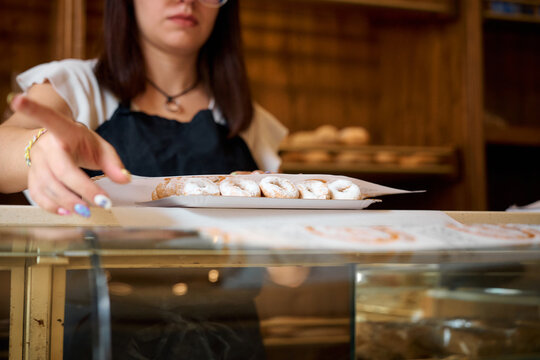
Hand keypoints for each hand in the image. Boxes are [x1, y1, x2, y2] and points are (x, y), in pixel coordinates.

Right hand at [11, 95, 130, 216]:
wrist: (58, 148)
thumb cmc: (81, 144)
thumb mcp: (100, 147)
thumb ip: (114, 162)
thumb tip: (125, 179)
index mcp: (63, 130)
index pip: (49, 119)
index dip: (33, 109)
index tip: (18, 100)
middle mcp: (46, 145)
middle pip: (59, 169)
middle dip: (79, 188)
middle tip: (100, 203)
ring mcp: (36, 163)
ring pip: (47, 185)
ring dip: (67, 201)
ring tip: (87, 211)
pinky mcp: (33, 178)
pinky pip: (38, 194)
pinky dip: (52, 206)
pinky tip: (67, 212)